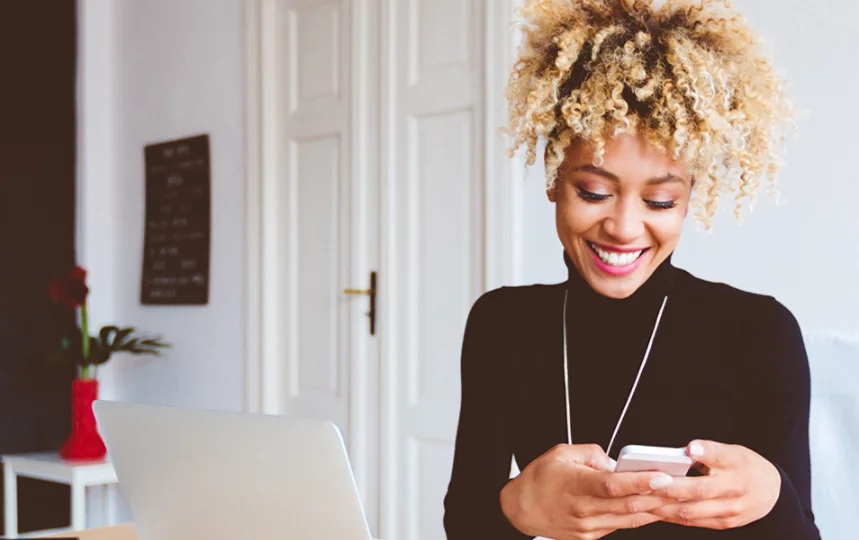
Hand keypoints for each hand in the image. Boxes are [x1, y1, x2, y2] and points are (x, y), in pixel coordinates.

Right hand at [500, 444, 675, 539]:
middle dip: (658, 497)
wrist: (520, 509)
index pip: (613, 485)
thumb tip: (617, 463)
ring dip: (654, 509)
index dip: (640, 482)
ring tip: (676, 498)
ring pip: (629, 519)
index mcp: (575, 485)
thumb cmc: (540, 478)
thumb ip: (592, 454)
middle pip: (627, 505)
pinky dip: (639, 516)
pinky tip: (653, 507)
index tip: (662, 477)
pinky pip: (621, 525)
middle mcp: (583, 510)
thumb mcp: (561, 453)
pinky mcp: (591, 536)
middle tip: (682, 487)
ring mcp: (588, 527)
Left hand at [651, 440, 780, 529]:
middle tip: (644, 485)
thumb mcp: (733, 451)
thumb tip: (690, 448)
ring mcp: (728, 511)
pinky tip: (657, 510)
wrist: (772, 493)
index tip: (682, 454)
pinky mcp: (723, 523)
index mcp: (735, 467)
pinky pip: (693, 522)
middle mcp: (733, 492)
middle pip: (696, 493)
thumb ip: (710, 450)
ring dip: (664, 508)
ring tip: (643, 500)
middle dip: (666, 490)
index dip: (696, 460)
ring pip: (690, 511)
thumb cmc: (746, 467)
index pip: (714, 462)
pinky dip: (673, 517)